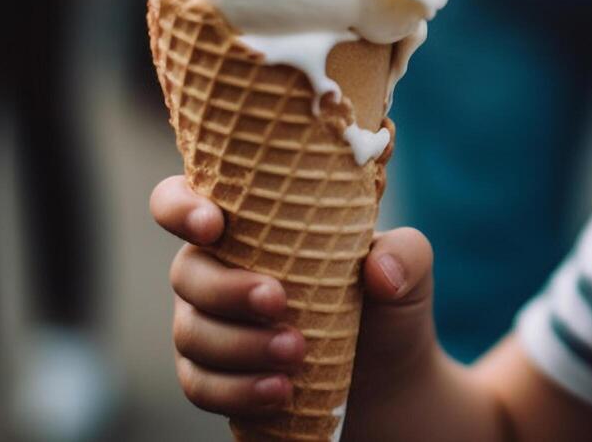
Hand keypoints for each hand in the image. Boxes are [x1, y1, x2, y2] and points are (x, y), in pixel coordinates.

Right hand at [149, 175, 439, 420]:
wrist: (390, 382)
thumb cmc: (387, 304)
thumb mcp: (410, 269)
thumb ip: (405, 253)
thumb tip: (379, 270)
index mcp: (252, 226)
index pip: (184, 200)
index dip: (181, 206)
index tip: (214, 225)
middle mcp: (218, 270)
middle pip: (187, 271)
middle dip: (228, 289)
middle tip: (279, 302)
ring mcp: (209, 326)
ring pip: (192, 332)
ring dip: (239, 345)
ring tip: (296, 354)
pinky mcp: (213, 377)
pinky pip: (200, 384)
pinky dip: (236, 390)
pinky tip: (279, 392)